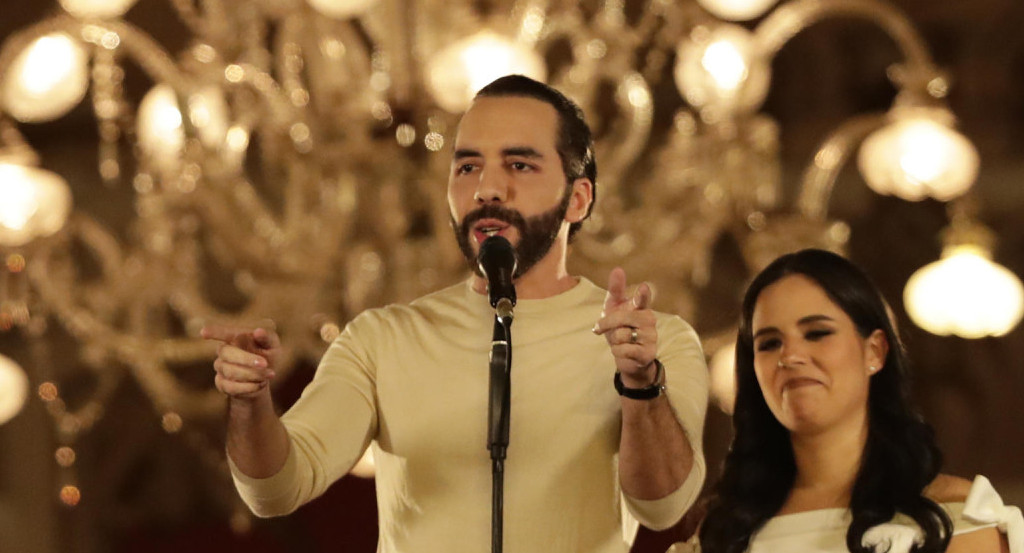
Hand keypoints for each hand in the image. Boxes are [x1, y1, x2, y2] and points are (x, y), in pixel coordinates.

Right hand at [200, 322, 280, 399]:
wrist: (263, 381)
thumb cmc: (268, 356)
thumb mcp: (273, 346)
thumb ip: (267, 337)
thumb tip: (258, 331)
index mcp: (236, 337)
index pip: (223, 333)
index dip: (214, 332)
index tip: (204, 332)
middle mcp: (225, 351)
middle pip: (227, 353)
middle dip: (246, 359)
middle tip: (265, 364)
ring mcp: (221, 367)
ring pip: (230, 371)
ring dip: (253, 374)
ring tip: (270, 374)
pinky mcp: (221, 383)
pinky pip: (231, 387)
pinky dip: (248, 387)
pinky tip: (261, 384)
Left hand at [593, 267, 657, 387]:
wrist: (627, 357)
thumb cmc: (619, 327)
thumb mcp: (614, 308)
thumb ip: (615, 290)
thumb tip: (617, 269)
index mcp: (641, 307)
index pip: (642, 299)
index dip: (642, 294)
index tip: (644, 287)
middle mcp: (649, 320)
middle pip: (621, 318)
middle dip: (607, 324)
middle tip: (600, 328)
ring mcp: (651, 337)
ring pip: (621, 335)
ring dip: (614, 340)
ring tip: (621, 341)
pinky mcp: (648, 353)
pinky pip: (623, 349)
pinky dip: (617, 351)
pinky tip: (624, 351)